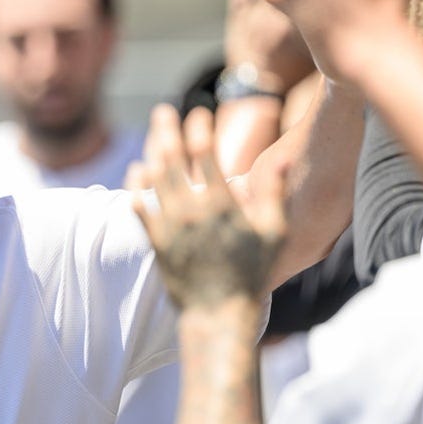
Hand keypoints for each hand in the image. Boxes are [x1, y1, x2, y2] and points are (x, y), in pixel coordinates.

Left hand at [126, 105, 286, 307]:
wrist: (218, 313)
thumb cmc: (251, 272)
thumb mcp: (273, 232)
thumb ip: (274, 192)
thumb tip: (286, 157)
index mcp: (221, 205)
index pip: (204, 153)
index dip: (199, 128)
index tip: (199, 113)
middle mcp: (191, 211)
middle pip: (171, 159)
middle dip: (165, 130)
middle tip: (163, 110)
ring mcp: (169, 225)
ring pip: (153, 179)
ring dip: (150, 153)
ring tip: (152, 136)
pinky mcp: (155, 241)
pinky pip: (138, 207)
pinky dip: (136, 187)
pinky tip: (138, 171)